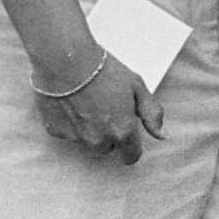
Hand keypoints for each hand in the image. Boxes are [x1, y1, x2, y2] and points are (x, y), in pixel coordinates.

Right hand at [34, 51, 164, 164]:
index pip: (130, 157)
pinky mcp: (56, 131)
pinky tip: (73, 103)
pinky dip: (71, 124)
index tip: (129, 133)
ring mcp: (75, 137)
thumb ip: (152, 114)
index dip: (132, 146)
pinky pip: (68, 134)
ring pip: (87, 144)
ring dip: (91, 131)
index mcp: (122, 131)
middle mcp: (98, 140)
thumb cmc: (104, 70)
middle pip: (108, 149)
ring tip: (90, 104)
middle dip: (110, 135)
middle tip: (108, 109)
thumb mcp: (138, 87)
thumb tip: (162, 135)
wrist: (67, 61)